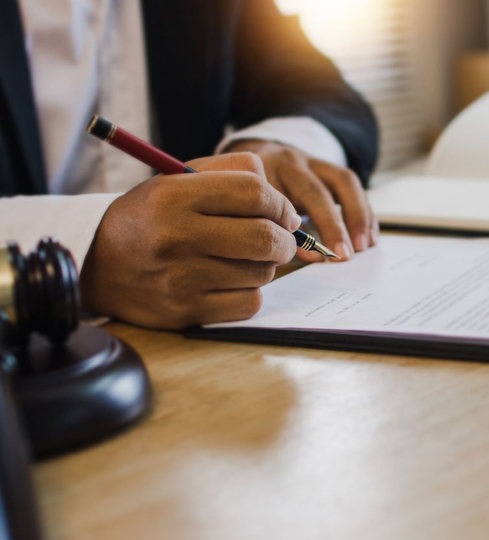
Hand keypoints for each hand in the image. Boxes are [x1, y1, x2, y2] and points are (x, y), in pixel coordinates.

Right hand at [80, 153, 298, 329]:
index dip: (281, 204)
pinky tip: (234, 283)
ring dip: (266, 266)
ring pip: (261, 273)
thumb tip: (287, 208)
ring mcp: (181, 278)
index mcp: (174, 195)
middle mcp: (177, 236)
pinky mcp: (187, 311)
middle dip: (286, 240)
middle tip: (282, 240)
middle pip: (264, 237)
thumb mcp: (177, 180)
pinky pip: (248, 303)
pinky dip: (251, 293)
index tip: (285, 214)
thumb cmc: (151, 219)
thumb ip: (231, 174)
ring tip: (247, 259)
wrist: (98, 264)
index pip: (254, 192)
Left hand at [226, 140, 378, 261]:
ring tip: (364, 245)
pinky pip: (353, 185)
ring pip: (343, 180)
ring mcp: (312, 161)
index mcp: (262, 174)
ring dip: (358, 215)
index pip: (282, 203)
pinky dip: (364, 212)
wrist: (256, 153)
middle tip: (345, 254)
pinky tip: (370, 235)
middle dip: (333, 224)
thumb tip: (312, 256)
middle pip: (315, 191)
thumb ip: (275, 232)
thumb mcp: (252, 211)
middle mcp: (289, 163)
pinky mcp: (329, 166)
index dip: (302, 232)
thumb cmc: (252, 194)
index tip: (318, 255)